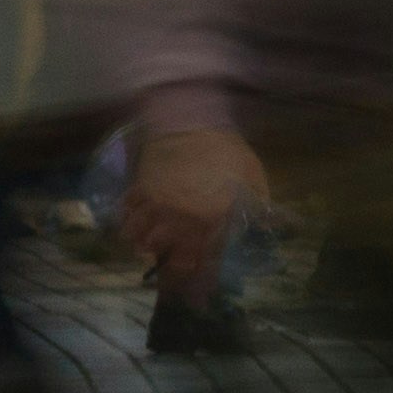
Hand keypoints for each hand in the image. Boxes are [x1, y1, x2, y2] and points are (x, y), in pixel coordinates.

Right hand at [135, 111, 272, 297]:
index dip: (193, 267)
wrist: (192, 123)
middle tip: (167, 259)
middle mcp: (178, 216)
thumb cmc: (227, 153)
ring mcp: (154, 203)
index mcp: (209, 218)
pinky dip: (127, 219)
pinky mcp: (139, 188)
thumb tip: (266, 230)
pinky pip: (126, 211)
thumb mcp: (252, 180)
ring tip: (144, 245)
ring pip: (136, 234)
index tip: (193, 269)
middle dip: (163, 257)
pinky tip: (131, 221)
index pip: (197, 255)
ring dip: (140, 242)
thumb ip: (258, 209)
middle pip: (160, 249)